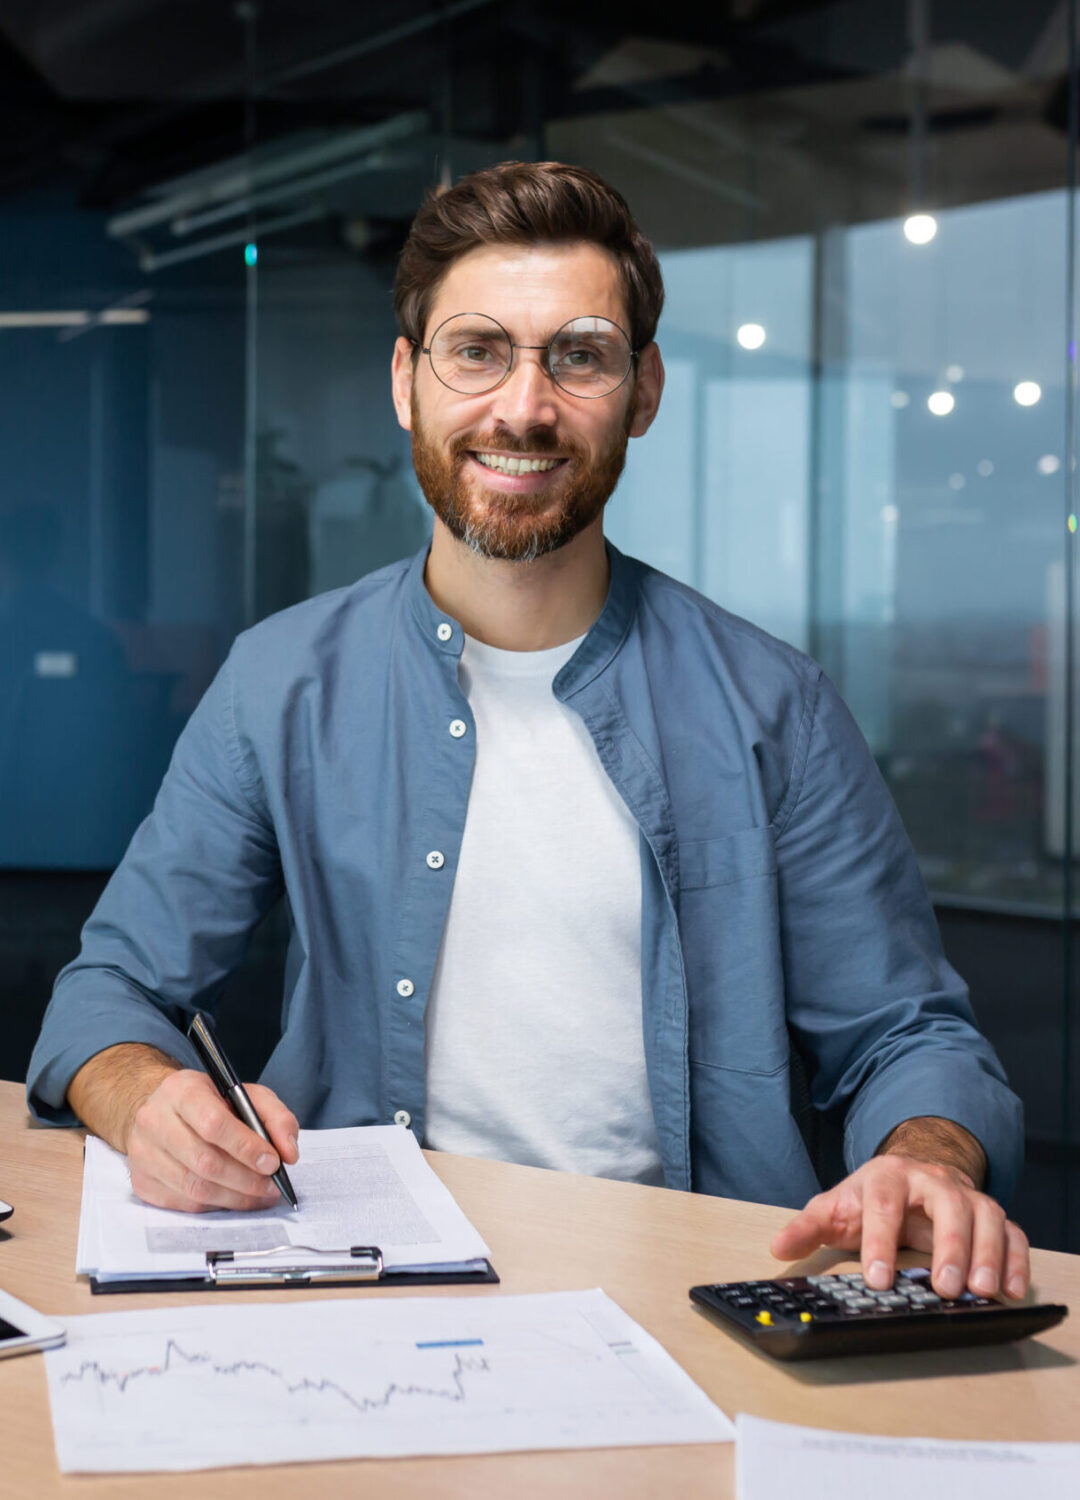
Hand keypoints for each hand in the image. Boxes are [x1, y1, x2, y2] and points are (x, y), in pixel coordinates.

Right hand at [124, 1069, 299, 1212]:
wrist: (159, 1110)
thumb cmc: (208, 1102)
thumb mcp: (246, 1095)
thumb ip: (275, 1117)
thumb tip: (289, 1152)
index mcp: (181, 1091)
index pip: (214, 1124)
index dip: (247, 1147)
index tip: (274, 1162)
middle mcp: (155, 1121)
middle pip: (205, 1161)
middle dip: (246, 1179)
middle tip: (272, 1186)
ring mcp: (143, 1154)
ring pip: (194, 1188)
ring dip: (235, 1198)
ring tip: (260, 1196)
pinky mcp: (141, 1182)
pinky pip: (184, 1204)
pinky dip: (215, 1206)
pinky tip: (234, 1198)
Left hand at [770, 1154, 1029, 1300]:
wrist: (911, 1172)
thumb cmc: (871, 1197)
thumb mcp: (836, 1207)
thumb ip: (808, 1228)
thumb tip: (777, 1247)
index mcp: (887, 1175)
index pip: (884, 1203)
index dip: (880, 1240)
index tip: (877, 1279)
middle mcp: (932, 1180)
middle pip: (947, 1204)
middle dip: (948, 1245)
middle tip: (944, 1287)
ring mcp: (967, 1196)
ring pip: (985, 1216)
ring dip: (987, 1254)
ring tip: (981, 1292)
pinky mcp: (991, 1215)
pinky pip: (1012, 1232)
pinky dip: (1017, 1259)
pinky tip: (1013, 1290)